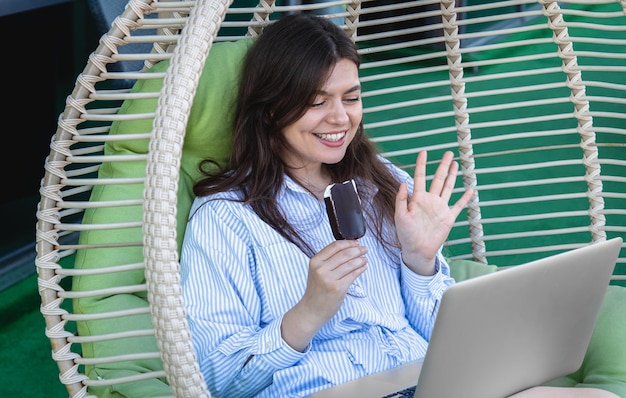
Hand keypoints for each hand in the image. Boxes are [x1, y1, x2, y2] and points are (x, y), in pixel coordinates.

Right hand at [281, 240, 366, 350]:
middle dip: (357, 250)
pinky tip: (364, 266)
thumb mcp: (316, 271)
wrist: (312, 310)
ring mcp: (329, 279)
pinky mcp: (338, 288)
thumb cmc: (316, 290)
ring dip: (361, 259)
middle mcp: (321, 269)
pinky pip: (353, 275)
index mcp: (315, 261)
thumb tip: (348, 247)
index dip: (348, 243)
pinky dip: (361, 269)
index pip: (335, 246)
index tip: (357, 243)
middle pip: (344, 254)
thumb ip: (328, 260)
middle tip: (365, 249)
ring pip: (351, 264)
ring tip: (365, 258)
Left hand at [394, 150, 472, 274]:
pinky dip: (464, 199)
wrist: (417, 250)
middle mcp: (430, 200)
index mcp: (418, 199)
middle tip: (448, 153)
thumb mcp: (400, 216)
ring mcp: (440, 208)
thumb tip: (403, 183)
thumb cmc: (406, 234)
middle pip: (438, 179)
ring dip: (452, 176)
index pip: (420, 177)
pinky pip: (458, 206)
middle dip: (443, 166)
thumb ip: (401, 200)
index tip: (424, 152)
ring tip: (456, 164)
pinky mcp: (448, 218)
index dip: (422, 164)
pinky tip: (470, 190)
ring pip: (448, 188)